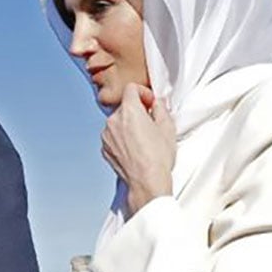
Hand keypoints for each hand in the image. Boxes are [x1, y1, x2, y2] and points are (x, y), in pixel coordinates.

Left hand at [101, 83, 176, 214]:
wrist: (146, 182)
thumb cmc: (158, 158)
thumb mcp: (167, 128)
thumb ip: (160, 108)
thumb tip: (156, 103)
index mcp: (129, 111)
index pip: (131, 88)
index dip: (143, 93)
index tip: (150, 103)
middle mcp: (113, 120)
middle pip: (124, 106)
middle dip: (137, 111)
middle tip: (150, 123)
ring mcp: (106, 135)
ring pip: (117, 121)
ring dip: (128, 125)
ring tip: (143, 140)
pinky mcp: (104, 148)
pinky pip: (113, 136)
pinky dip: (121, 138)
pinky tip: (134, 149)